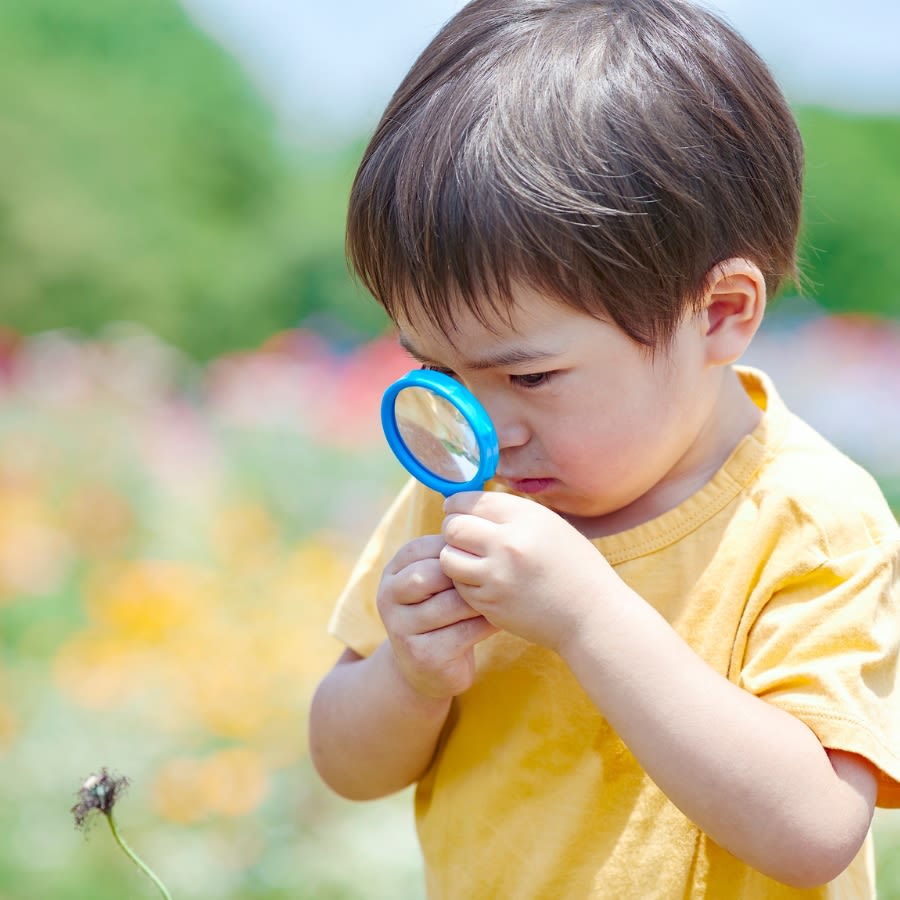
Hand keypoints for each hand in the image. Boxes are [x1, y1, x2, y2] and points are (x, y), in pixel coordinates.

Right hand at [377, 535, 499, 698]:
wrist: (427, 669)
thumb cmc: (442, 612)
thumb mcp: (436, 581)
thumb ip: (448, 555)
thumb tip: (479, 513)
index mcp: (392, 572)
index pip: (420, 547)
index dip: (455, 547)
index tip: (482, 551)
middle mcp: (388, 598)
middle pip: (430, 574)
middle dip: (464, 574)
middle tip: (495, 573)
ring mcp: (402, 629)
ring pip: (450, 604)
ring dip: (480, 599)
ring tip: (502, 594)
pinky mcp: (423, 656)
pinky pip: (463, 632)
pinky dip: (486, 623)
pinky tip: (500, 619)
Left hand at [440, 492, 617, 650]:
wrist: (592, 616)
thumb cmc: (574, 567)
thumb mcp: (550, 525)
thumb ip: (511, 513)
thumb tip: (470, 504)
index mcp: (526, 517)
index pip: (470, 501)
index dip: (457, 505)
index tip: (457, 511)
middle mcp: (508, 544)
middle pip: (453, 527)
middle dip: (452, 529)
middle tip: (461, 536)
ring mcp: (497, 576)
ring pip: (448, 557)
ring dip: (454, 556)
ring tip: (470, 559)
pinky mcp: (490, 603)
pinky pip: (459, 586)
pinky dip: (464, 582)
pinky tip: (484, 582)